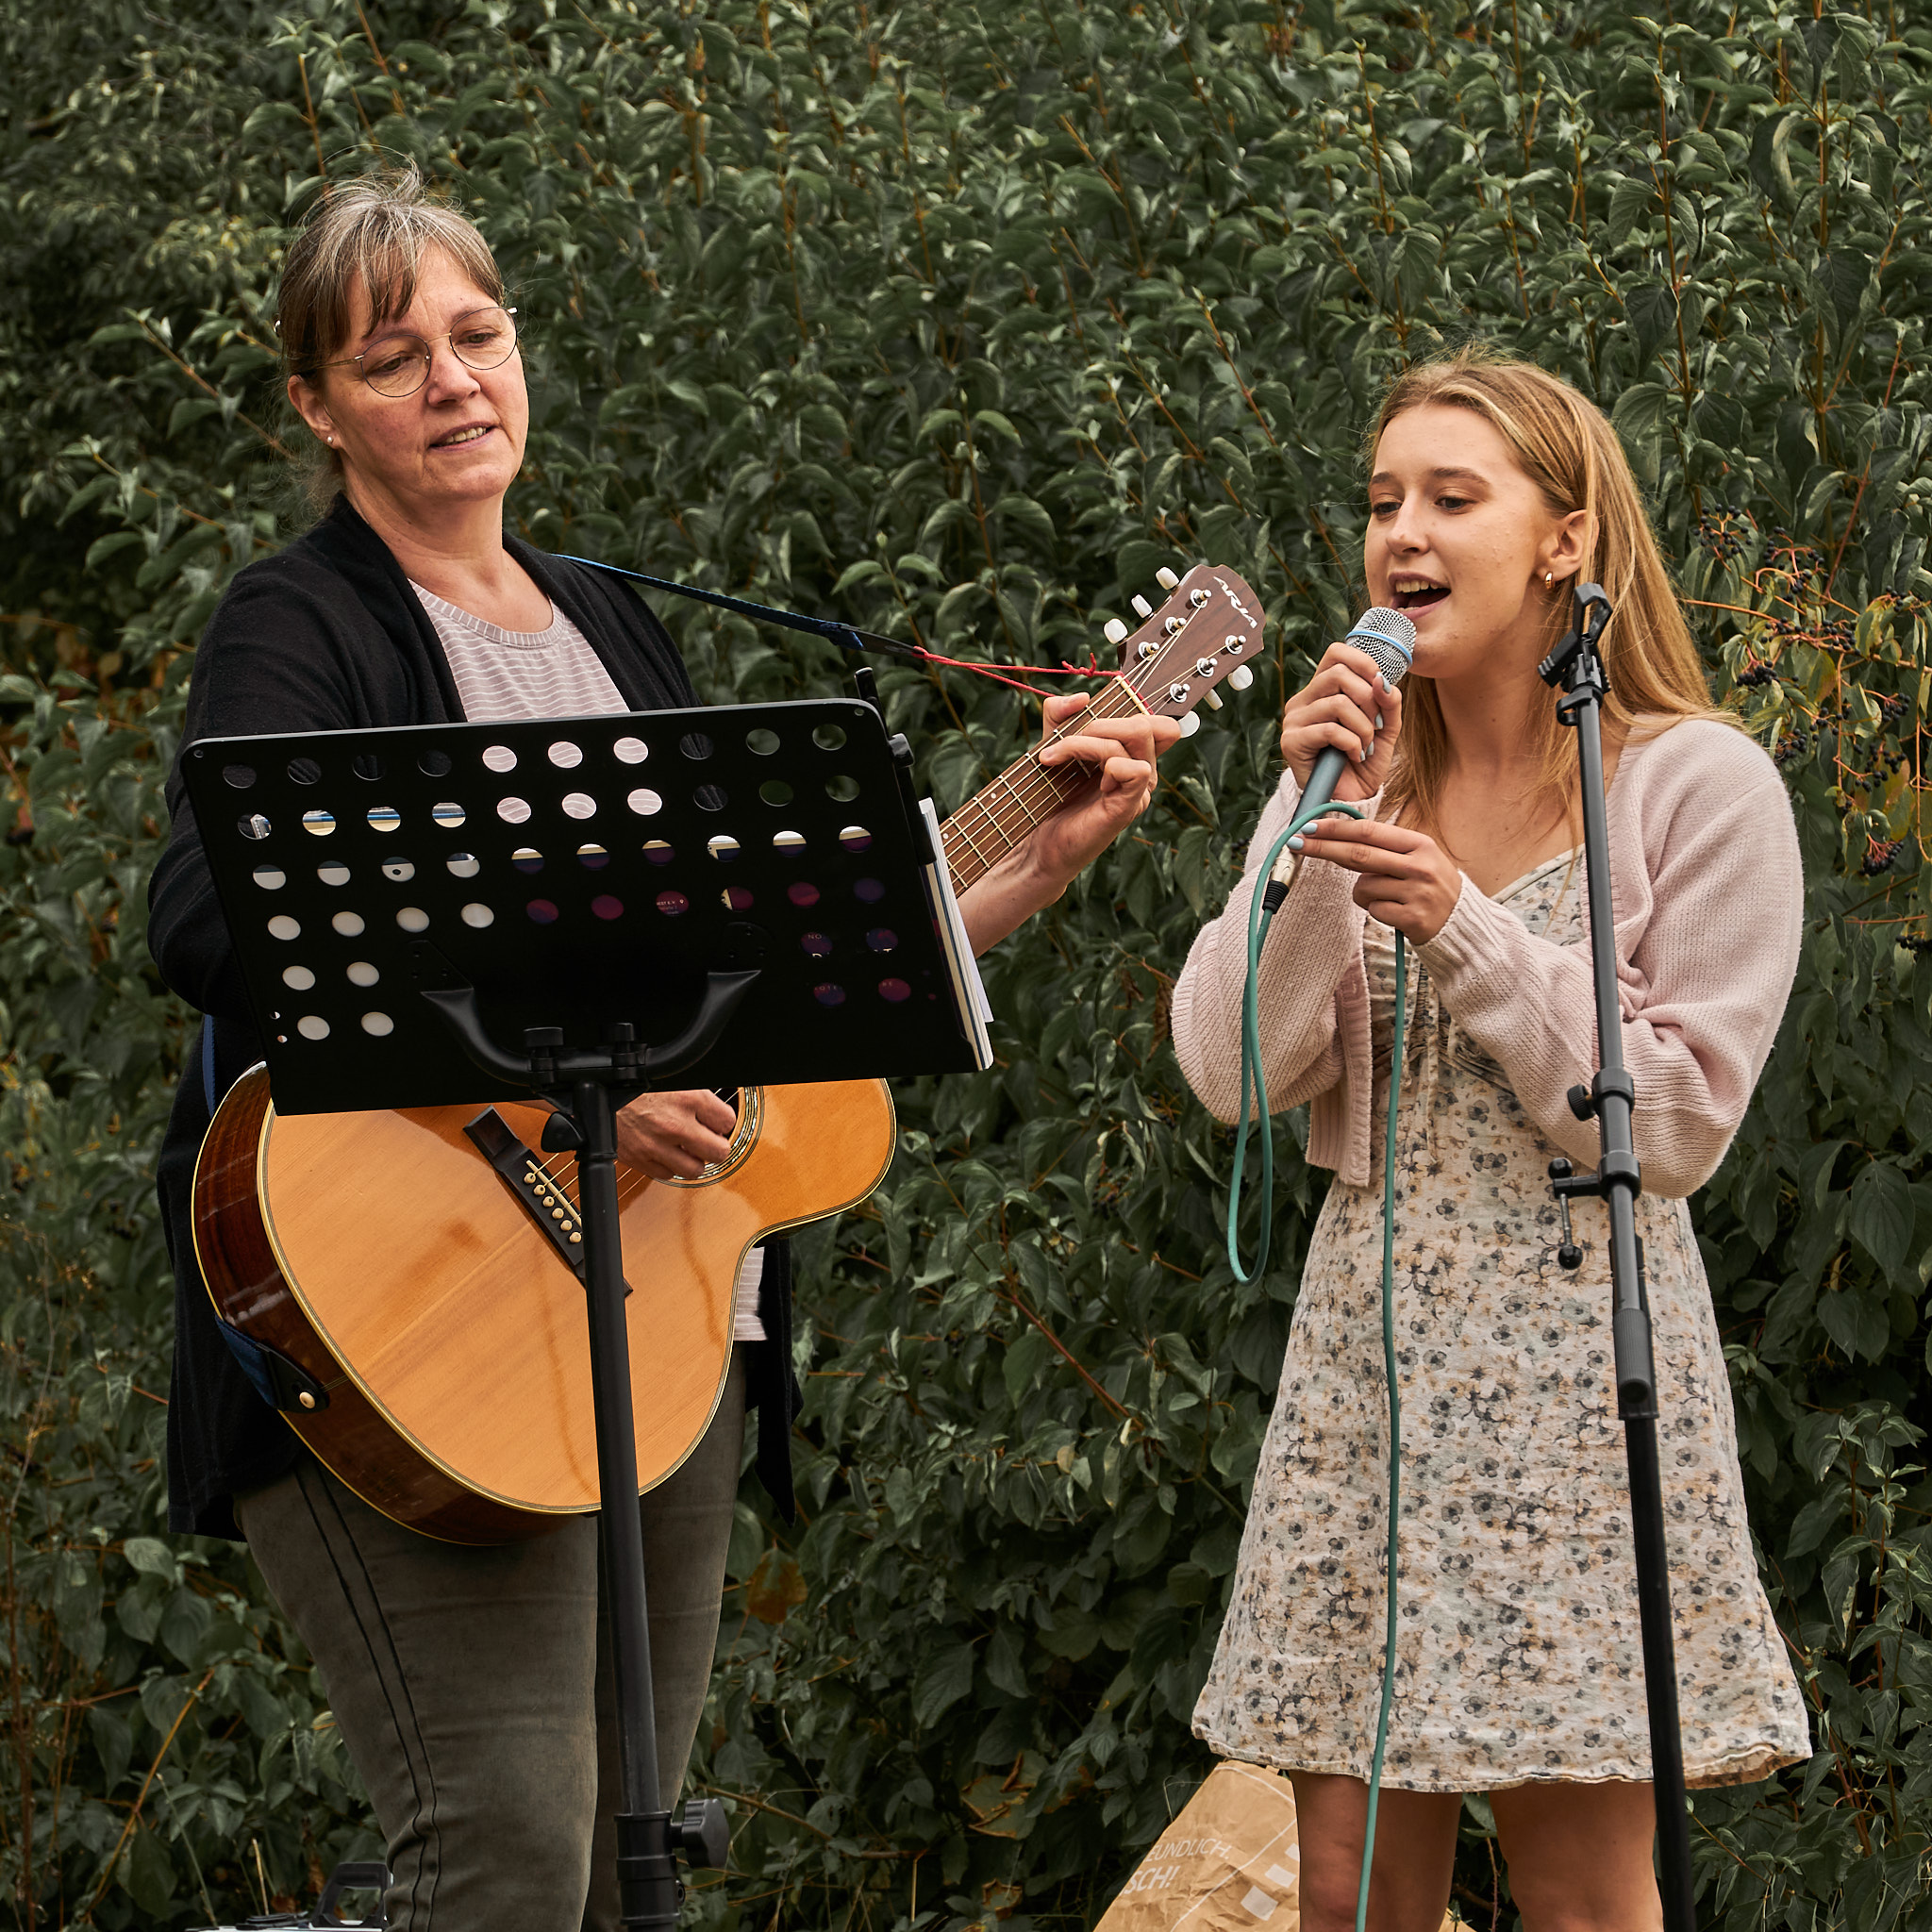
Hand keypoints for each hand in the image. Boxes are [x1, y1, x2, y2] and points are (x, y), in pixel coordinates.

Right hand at [614, 1088, 735, 1180]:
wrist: (598, 1092)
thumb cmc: (634, 1084)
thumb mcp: (673, 1080)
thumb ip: (697, 1098)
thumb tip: (715, 1114)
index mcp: (687, 1099)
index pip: (727, 1121)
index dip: (722, 1122)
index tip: (715, 1122)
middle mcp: (674, 1124)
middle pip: (719, 1152)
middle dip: (716, 1147)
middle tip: (708, 1141)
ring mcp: (656, 1145)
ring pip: (695, 1170)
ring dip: (694, 1161)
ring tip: (687, 1149)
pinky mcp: (639, 1159)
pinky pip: (668, 1175)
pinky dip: (670, 1166)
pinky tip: (667, 1153)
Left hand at [957, 692, 1180, 951]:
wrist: (1036, 844)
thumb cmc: (1049, 799)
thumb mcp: (1051, 744)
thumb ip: (1061, 715)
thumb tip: (1082, 696)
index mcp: (1131, 757)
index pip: (1158, 723)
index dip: (1135, 707)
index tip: (1090, 714)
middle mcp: (1141, 772)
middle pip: (1152, 724)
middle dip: (1106, 719)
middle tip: (1067, 737)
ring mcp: (1138, 791)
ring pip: (1136, 737)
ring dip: (1089, 738)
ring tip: (1055, 756)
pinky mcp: (1127, 807)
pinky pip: (1133, 770)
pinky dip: (1104, 760)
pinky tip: (1084, 777)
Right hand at [1280, 641, 1404, 802]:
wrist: (1350, 799)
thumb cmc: (1363, 761)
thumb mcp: (1384, 727)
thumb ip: (1388, 701)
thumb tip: (1381, 680)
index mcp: (1322, 690)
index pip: (1336, 653)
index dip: (1362, 661)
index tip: (1379, 684)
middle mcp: (1303, 700)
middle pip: (1338, 673)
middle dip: (1368, 699)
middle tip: (1374, 725)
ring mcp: (1294, 720)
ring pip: (1337, 704)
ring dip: (1363, 727)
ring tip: (1365, 746)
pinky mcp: (1291, 742)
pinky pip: (1330, 730)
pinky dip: (1352, 743)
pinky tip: (1354, 756)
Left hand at [1290, 814, 1462, 944]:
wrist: (1462, 924)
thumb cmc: (1431, 887)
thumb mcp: (1418, 859)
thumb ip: (1385, 849)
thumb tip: (1338, 838)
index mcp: (1421, 844)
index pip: (1370, 831)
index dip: (1336, 828)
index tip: (1310, 826)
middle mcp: (1420, 866)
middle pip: (1359, 855)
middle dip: (1323, 848)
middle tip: (1296, 843)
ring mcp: (1417, 893)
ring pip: (1363, 887)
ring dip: (1364, 893)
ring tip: (1390, 897)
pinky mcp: (1413, 918)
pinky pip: (1373, 911)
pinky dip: (1377, 911)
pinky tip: (1397, 912)